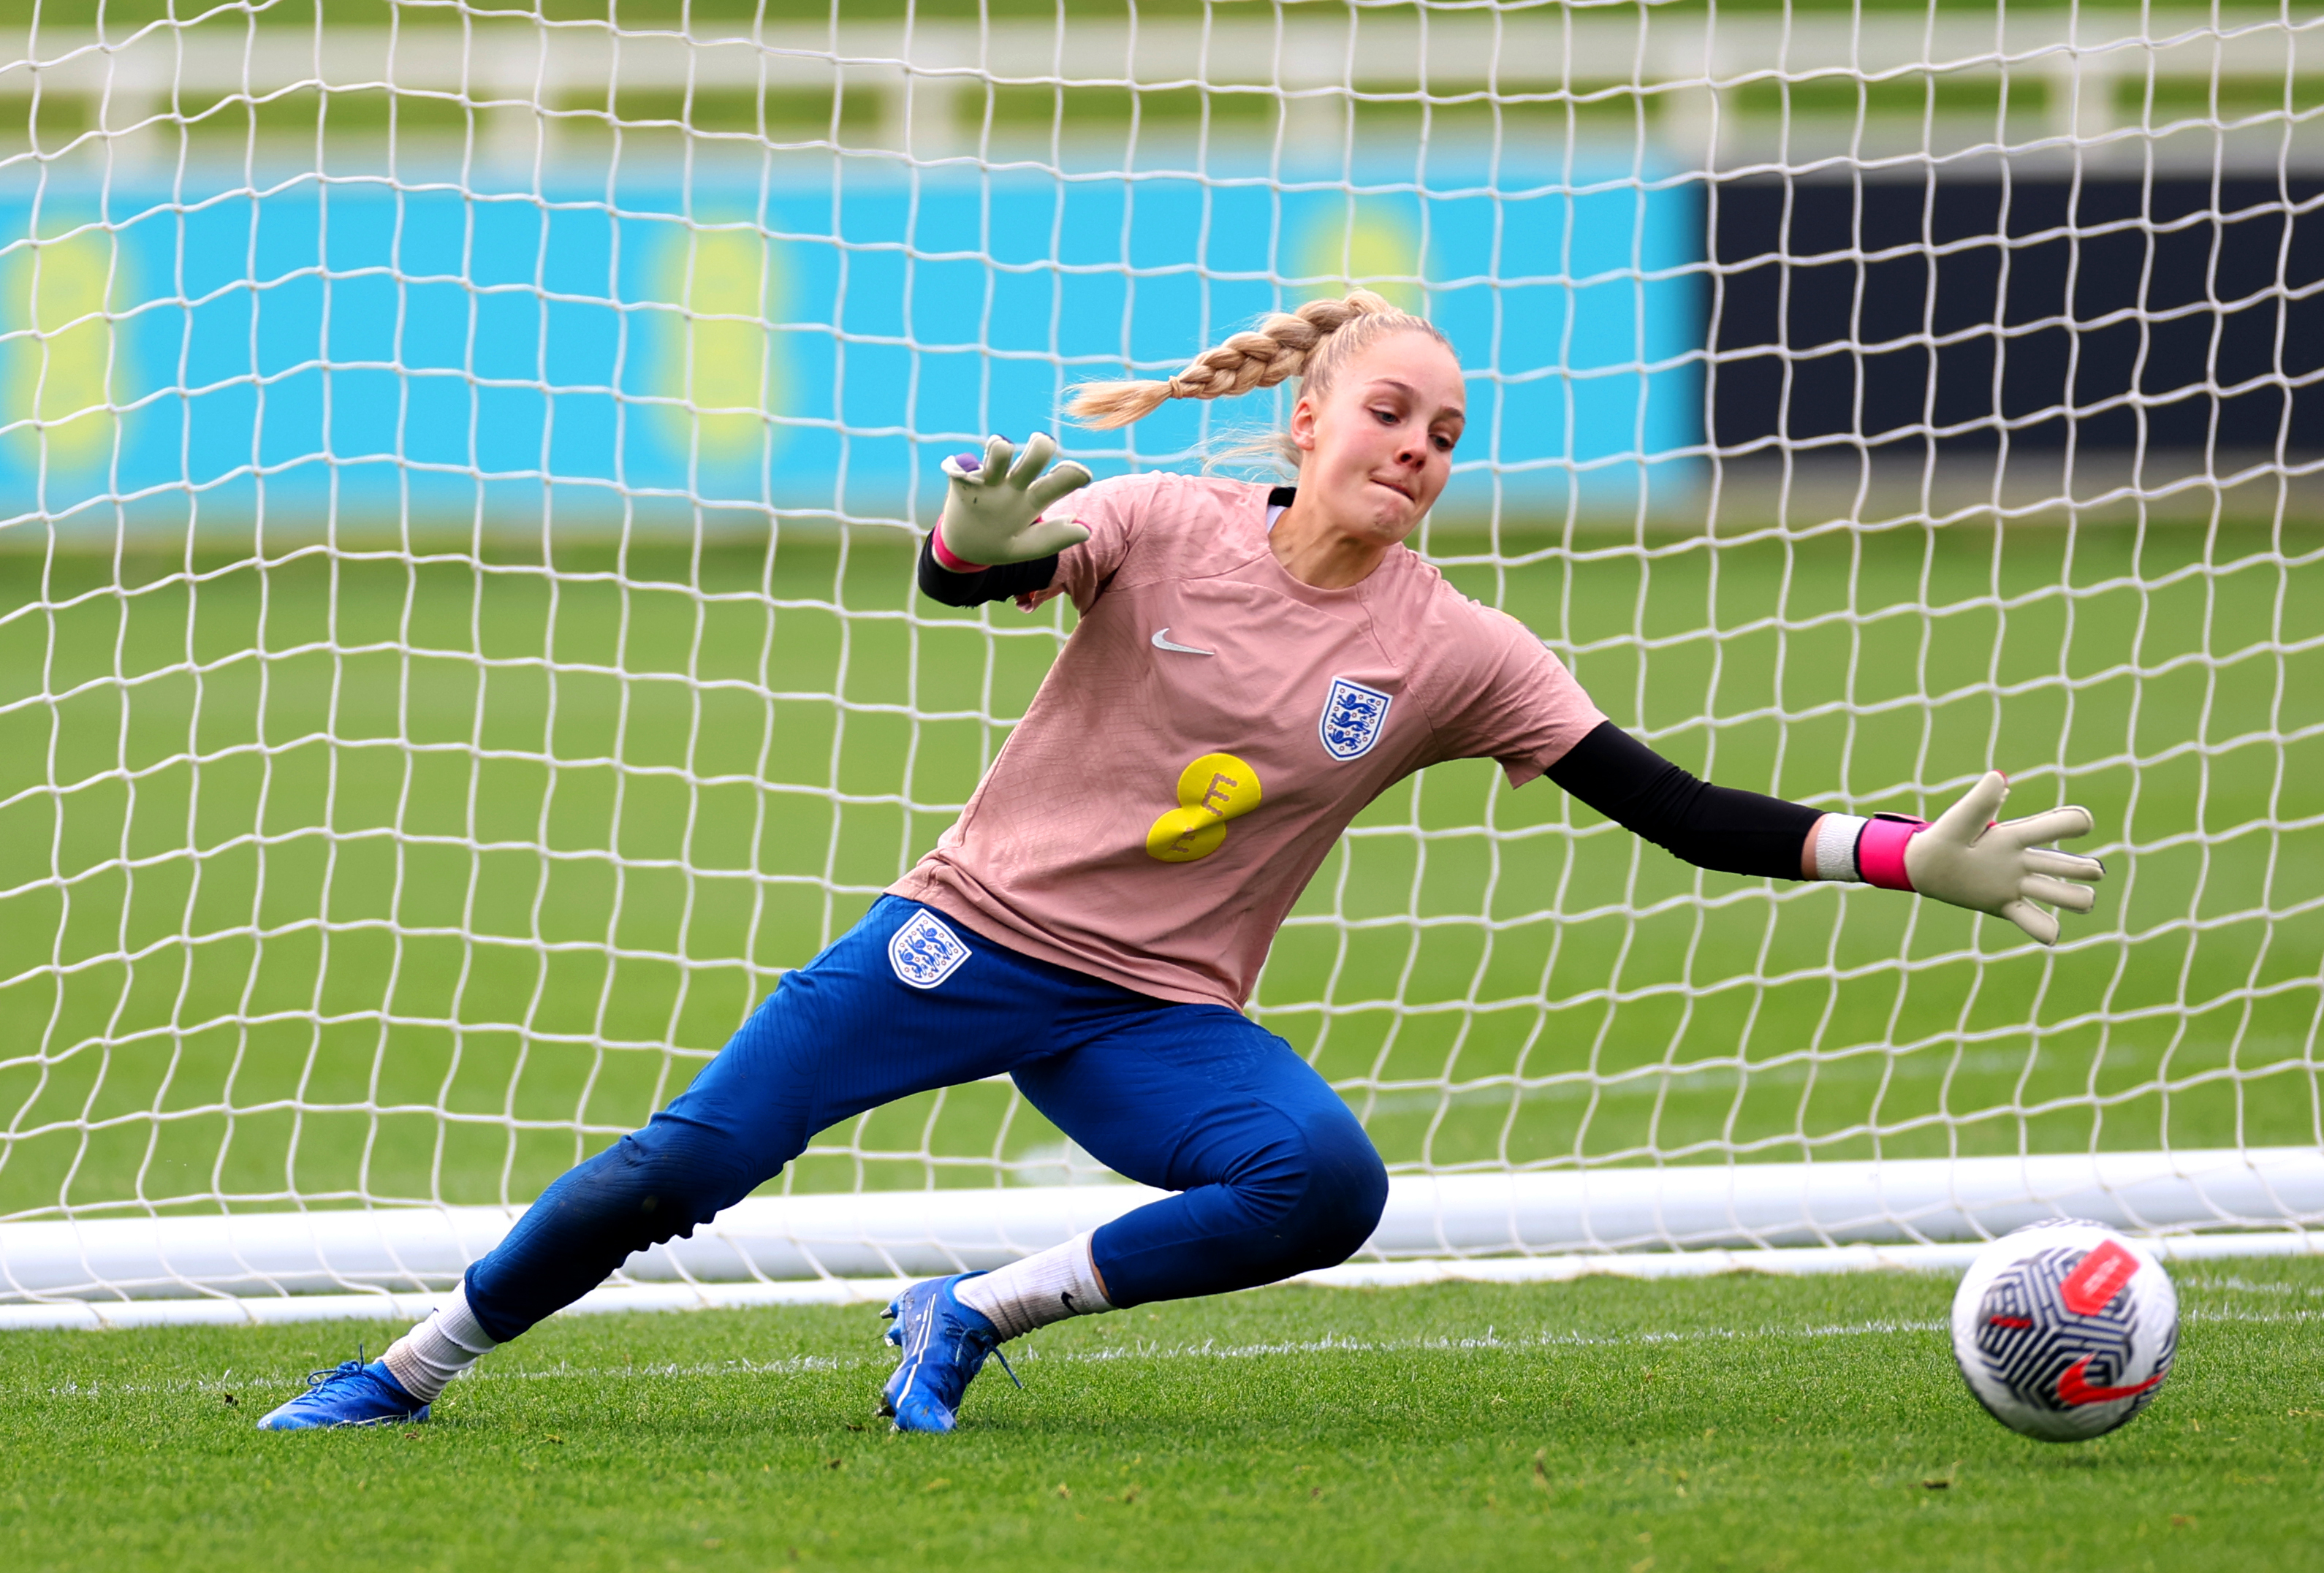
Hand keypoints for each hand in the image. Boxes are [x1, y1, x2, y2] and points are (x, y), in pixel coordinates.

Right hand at [935, 433, 1092, 566]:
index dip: (1072, 474)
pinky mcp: (962, 477)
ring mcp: (989, 478)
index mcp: (1034, 498)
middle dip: (1041, 447)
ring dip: (1001, 448)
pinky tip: (964, 475)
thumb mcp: (1026, 547)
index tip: (1082, 475)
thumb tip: (1085, 530)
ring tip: (1000, 452)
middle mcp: (1014, 482)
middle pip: (1035, 453)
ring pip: (999, 449)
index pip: (1060, 480)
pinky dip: (963, 466)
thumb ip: (1053, 539)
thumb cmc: (1001, 543)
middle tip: (1041, 446)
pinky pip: (962, 464)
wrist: (963, 548)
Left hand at [1903, 772, 2105, 944]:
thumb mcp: (1959, 820)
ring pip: (2059, 894)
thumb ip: (1980, 802)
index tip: (2083, 823)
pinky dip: (2044, 929)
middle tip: (2094, 872)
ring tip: (2084, 900)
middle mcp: (2024, 861)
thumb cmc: (1945, 838)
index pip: (2053, 826)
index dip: (2073, 822)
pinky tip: (2050, 934)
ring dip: (2073, 898)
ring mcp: (2017, 886)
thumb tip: (1999, 777)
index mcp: (2015, 837)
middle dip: (2083, 868)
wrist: (1926, 867)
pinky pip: (2032, 921)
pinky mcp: (2005, 906)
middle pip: (2066, 865)